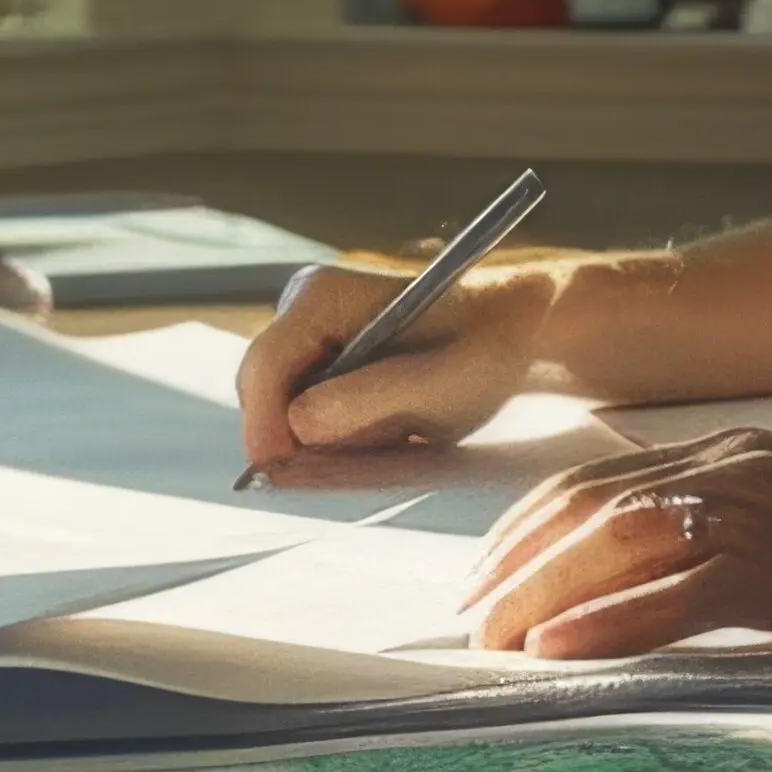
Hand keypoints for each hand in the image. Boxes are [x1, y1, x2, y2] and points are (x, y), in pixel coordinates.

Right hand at [232, 253, 556, 470]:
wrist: (509, 332)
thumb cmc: (483, 350)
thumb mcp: (439, 383)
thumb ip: (369, 400)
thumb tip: (298, 424)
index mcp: (321, 296)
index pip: (263, 366)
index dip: (262, 426)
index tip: (277, 476)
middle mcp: (303, 308)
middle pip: (263, 391)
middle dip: (291, 439)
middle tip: (345, 472)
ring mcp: (308, 334)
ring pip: (281, 408)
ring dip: (318, 440)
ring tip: (386, 443)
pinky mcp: (320, 360)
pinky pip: (304, 412)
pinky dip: (335, 436)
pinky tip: (384, 435)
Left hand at [455, 431, 771, 657]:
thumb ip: (729, 521)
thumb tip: (659, 573)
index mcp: (728, 450)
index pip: (595, 480)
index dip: (527, 529)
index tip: (487, 572)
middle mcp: (727, 468)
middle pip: (585, 507)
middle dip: (513, 565)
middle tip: (470, 617)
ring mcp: (753, 512)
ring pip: (612, 542)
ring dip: (539, 594)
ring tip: (494, 639)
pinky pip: (671, 596)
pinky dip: (604, 624)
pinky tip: (558, 651)